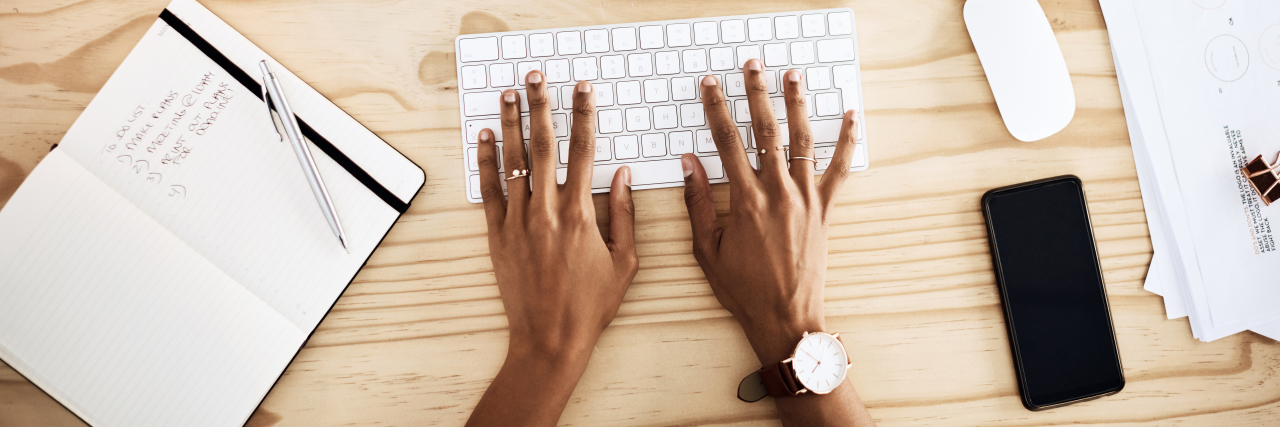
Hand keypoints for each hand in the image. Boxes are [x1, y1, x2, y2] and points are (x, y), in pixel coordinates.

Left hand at [467, 72, 636, 426]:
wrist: (550, 339)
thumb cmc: (591, 306)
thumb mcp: (625, 262)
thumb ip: (623, 215)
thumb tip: (622, 176)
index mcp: (581, 215)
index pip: (585, 152)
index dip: (584, 116)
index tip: (583, 90)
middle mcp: (547, 212)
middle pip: (543, 147)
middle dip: (541, 107)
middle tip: (536, 77)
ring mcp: (519, 223)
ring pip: (513, 163)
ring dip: (512, 124)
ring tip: (509, 94)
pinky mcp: (498, 236)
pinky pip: (490, 191)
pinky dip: (487, 161)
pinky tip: (486, 136)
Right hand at [680, 60, 859, 365]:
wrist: (785, 317)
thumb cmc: (743, 290)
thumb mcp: (707, 249)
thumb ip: (698, 202)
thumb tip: (689, 163)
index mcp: (744, 200)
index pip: (726, 142)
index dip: (716, 109)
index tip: (710, 85)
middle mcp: (777, 192)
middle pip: (766, 130)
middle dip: (756, 93)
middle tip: (752, 66)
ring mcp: (805, 199)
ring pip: (802, 140)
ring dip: (797, 105)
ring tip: (793, 76)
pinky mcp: (824, 210)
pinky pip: (838, 169)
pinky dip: (846, 141)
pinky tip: (850, 117)